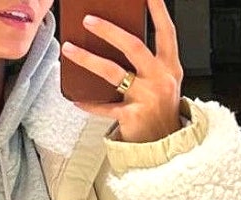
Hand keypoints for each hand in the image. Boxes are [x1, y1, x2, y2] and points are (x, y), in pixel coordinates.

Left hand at [60, 0, 183, 142]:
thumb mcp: (164, 82)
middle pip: (134, 47)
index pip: (166, 32)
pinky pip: (104, 107)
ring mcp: (146, 97)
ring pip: (113, 72)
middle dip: (109, 31)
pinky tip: (76, 99)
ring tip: (69, 49)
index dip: (158, 11)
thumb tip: (118, 41)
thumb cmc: (160, 112)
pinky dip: (89, 103)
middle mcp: (160, 79)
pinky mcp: (132, 115)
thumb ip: (149, 63)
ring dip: (88, 59)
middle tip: (89, 20)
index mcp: (170, 67)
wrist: (164, 145)